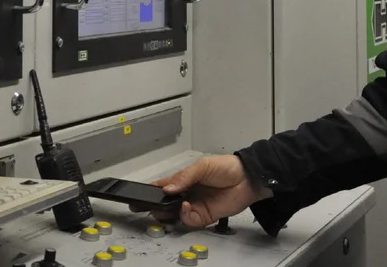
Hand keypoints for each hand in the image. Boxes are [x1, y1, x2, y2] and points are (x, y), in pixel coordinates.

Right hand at [136, 155, 272, 227]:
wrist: (247, 179)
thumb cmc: (226, 167)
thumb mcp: (202, 166)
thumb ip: (184, 177)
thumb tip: (168, 188)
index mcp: (185, 179)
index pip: (164, 185)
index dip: (151, 190)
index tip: (139, 194)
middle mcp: (188, 193)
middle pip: (166, 203)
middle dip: (155, 206)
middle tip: (146, 207)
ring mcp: (195, 205)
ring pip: (174, 214)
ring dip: (168, 213)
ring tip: (164, 209)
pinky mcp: (204, 216)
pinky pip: (189, 220)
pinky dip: (184, 216)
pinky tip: (186, 207)